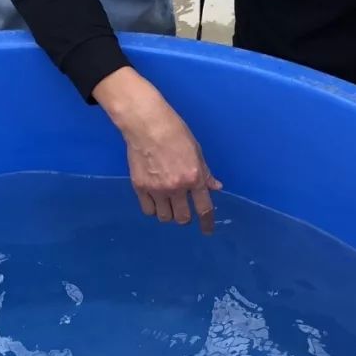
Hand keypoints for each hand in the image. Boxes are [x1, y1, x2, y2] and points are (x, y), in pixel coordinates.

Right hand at [94, 67, 221, 233]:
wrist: (146, 124)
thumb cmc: (175, 133)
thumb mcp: (197, 151)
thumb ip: (205, 173)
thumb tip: (216, 188)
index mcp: (194, 178)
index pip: (204, 208)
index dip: (207, 223)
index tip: (207, 231)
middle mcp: (176, 187)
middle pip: (182, 218)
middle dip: (185, 217)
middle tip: (183, 208)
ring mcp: (157, 189)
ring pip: (164, 217)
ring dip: (168, 213)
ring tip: (167, 203)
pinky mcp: (140, 187)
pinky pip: (148, 210)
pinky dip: (153, 208)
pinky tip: (154, 199)